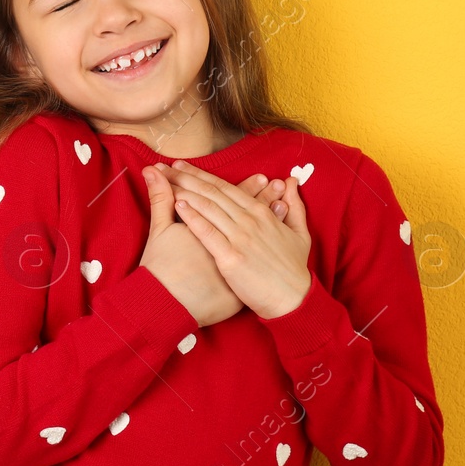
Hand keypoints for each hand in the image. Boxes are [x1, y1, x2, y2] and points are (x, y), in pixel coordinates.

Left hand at [160, 160, 312, 319]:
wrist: (293, 300)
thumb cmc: (294, 269)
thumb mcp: (300, 233)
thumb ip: (294, 205)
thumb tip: (290, 181)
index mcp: (261, 213)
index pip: (225, 187)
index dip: (200, 174)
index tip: (181, 166)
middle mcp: (249, 220)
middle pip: (212, 193)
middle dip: (185, 177)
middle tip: (164, 167)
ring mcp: (240, 238)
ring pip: (208, 207)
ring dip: (184, 191)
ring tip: (164, 181)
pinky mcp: (231, 258)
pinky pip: (208, 233)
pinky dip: (192, 217)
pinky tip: (177, 206)